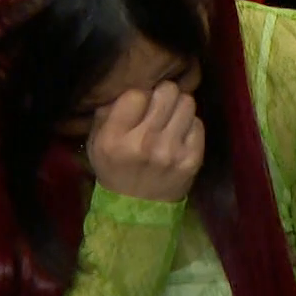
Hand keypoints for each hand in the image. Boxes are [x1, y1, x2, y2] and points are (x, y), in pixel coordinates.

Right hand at [87, 81, 204, 201]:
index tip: (139, 105)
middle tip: (160, 105)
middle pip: (168, 92)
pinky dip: (190, 126)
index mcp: (115, 138)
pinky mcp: (192, 160)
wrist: (136, 209)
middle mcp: (144, 142)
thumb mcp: (96, 143)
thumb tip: (132, 86)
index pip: (137, 94)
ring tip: (171, 119)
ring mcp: (171, 151)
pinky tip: (180, 136)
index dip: (140, 95)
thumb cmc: (114, 169)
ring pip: (188, 103)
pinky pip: (198, 124)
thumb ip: (108, 113)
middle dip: (164, 95)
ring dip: (179, 107)